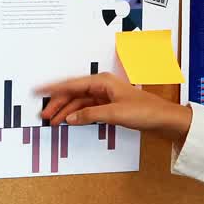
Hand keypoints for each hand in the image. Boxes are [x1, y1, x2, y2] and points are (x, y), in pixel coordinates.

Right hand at [36, 73, 191, 145]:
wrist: (165, 119)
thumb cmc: (145, 111)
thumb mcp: (115, 113)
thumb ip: (90, 115)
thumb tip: (70, 118)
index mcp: (103, 81)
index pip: (72, 84)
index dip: (53, 89)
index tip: (38, 90)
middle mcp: (103, 86)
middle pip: (74, 94)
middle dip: (58, 104)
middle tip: (45, 115)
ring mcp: (106, 97)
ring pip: (80, 103)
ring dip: (67, 112)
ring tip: (54, 121)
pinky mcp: (110, 107)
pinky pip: (88, 110)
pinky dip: (78, 116)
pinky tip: (70, 121)